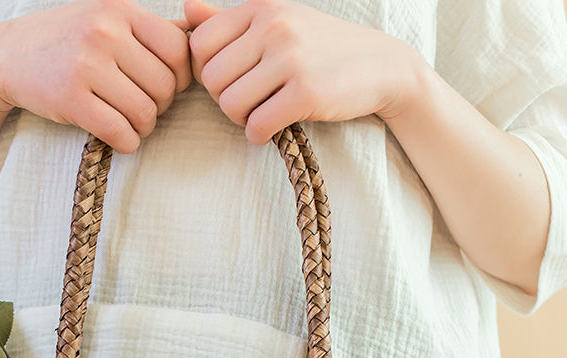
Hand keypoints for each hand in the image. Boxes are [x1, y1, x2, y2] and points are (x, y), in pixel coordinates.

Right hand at [0, 0, 191, 152]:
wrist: (9, 55)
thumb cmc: (68, 41)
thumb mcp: (108, 19)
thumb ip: (151, 30)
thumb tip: (199, 31)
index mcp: (121, 10)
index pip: (178, 51)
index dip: (180, 78)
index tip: (163, 87)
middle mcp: (105, 32)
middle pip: (165, 87)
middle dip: (161, 107)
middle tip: (142, 108)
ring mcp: (86, 65)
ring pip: (145, 113)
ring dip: (144, 128)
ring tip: (130, 123)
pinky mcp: (71, 99)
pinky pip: (121, 132)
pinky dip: (128, 143)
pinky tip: (119, 137)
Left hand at [184, 0, 416, 143]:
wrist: (381, 66)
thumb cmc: (320, 47)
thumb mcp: (277, 21)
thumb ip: (228, 20)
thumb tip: (185, 10)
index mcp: (261, 8)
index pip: (200, 45)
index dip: (207, 71)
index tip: (232, 80)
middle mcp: (274, 28)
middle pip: (212, 80)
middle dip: (224, 100)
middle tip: (250, 102)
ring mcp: (291, 60)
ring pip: (230, 105)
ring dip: (241, 120)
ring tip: (262, 113)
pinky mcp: (306, 94)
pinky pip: (256, 126)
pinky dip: (258, 135)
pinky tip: (271, 128)